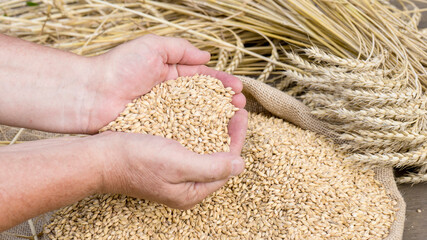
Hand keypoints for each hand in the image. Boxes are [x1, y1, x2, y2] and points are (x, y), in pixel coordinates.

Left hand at [86, 34, 245, 132]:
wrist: (91, 95)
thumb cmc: (119, 67)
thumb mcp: (152, 46)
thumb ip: (181, 49)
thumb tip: (207, 56)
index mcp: (169, 73)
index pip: (202, 77)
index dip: (221, 82)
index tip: (238, 88)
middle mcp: (170, 94)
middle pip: (203, 98)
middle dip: (224, 101)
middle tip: (241, 106)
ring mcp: (164, 114)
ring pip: (196, 116)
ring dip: (216, 117)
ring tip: (234, 119)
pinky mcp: (157, 130)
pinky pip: (181, 132)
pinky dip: (198, 133)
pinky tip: (213, 135)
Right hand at [97, 108, 246, 208]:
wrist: (100, 157)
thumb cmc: (137, 160)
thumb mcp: (178, 165)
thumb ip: (211, 167)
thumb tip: (240, 165)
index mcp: (192, 191)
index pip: (226, 165)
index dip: (236, 139)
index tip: (241, 115)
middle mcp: (186, 184)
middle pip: (217, 156)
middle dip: (228, 131)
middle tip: (235, 108)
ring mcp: (175, 171)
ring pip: (205, 147)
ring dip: (216, 126)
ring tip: (223, 107)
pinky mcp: (165, 159)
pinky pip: (189, 142)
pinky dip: (199, 127)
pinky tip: (201, 113)